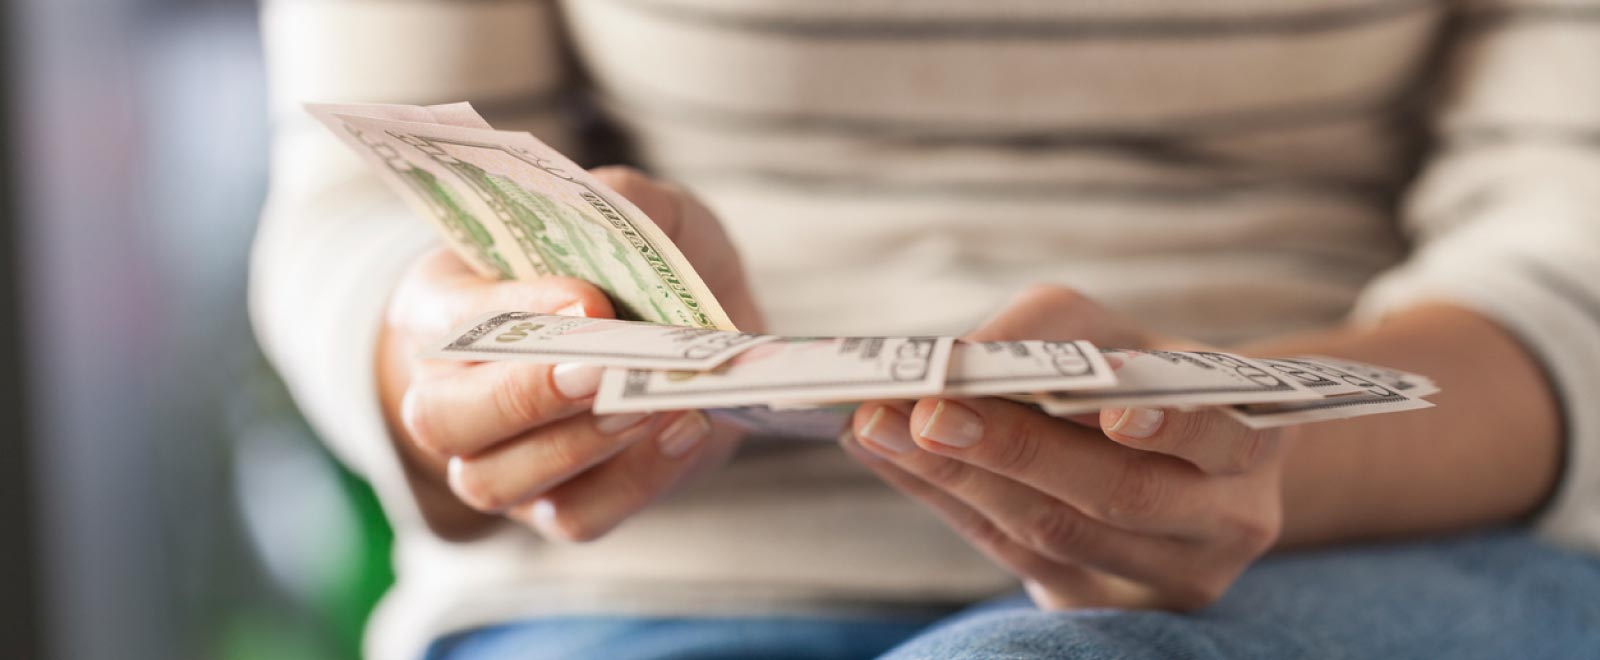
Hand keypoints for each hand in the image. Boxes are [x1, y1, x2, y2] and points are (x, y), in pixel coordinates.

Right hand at [376, 167, 757, 540]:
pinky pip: (576, 516)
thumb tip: (620, 215)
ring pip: (494, 480)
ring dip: (575, 445)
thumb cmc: (641, 266)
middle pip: (441, 418)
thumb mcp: (641, 211)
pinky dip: (632, 480)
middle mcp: (451, 393)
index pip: (451, 315)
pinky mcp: (559, 507)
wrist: (692, 334)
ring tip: (648, 404)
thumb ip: (625, 201)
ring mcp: (498, 462)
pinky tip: (683, 428)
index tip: (588, 297)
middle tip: (601, 367)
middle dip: (523, 395)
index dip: (514, 309)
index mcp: (446, 305)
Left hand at [842, 285, 1286, 610]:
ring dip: (957, 478)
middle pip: (1121, 495)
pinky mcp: (1100, 608)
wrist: (1172, 463)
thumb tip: (953, 359)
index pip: (1218, 432)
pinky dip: (945, 500)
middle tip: (929, 412)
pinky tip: (889, 456)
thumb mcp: (1111, 329)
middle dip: (1017, 450)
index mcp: (1256, 438)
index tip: (1106, 401)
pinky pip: (1012, 555)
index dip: (1167, 422)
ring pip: (1057, 535)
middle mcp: (1226, 522)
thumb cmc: (1134, 371)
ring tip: (881, 427)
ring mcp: (1162, 579)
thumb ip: (1045, 330)